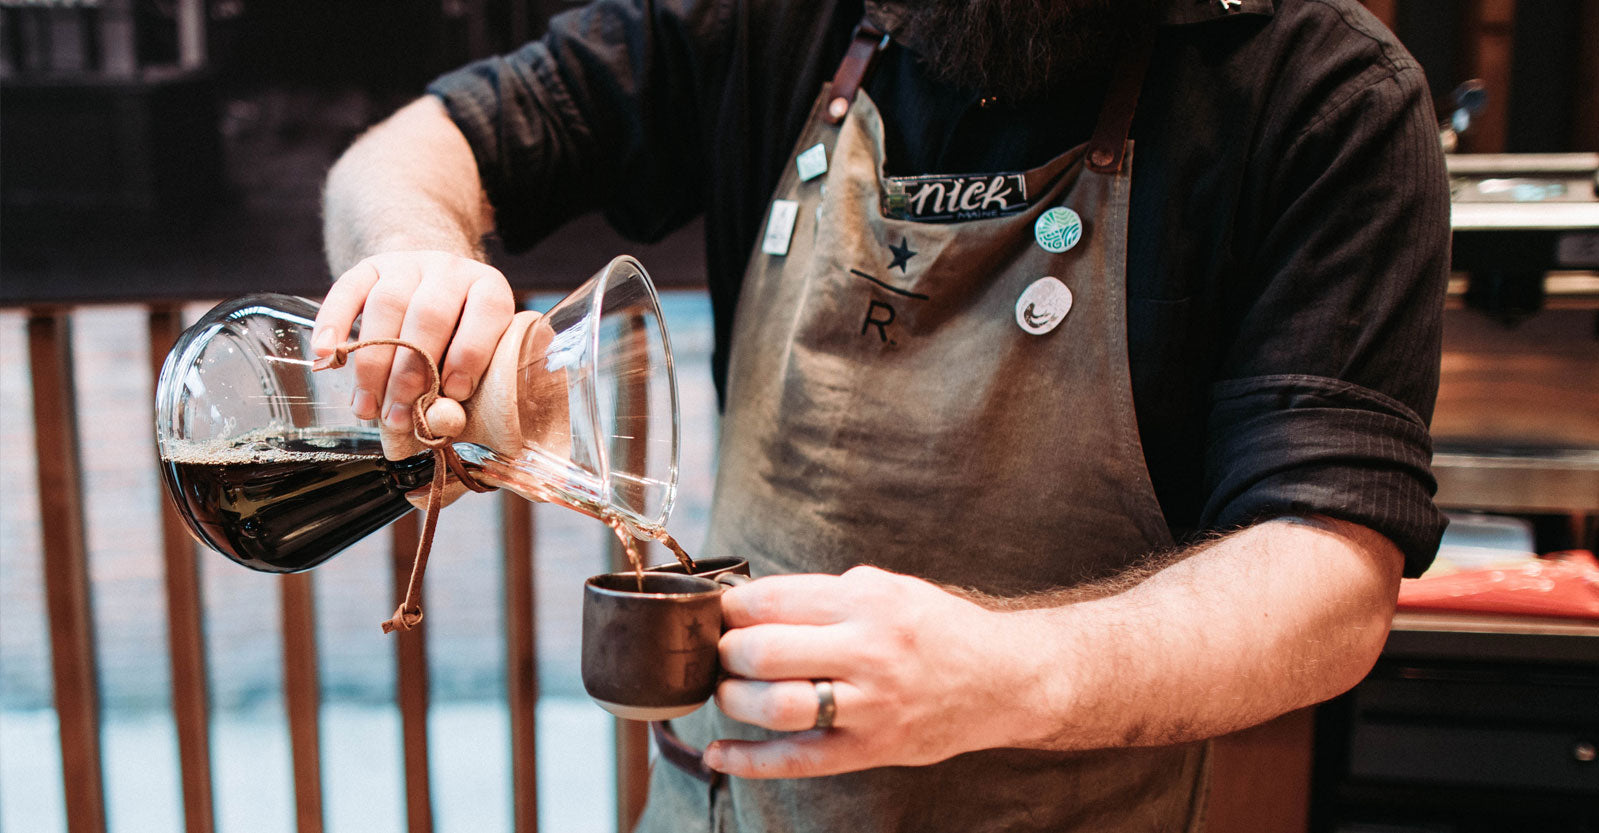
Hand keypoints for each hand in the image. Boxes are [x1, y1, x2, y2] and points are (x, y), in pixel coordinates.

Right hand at [311, 250, 514, 426]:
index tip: (454, 393)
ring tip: (367, 407)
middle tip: (397, 416)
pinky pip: (347, 289)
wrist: (432, 288)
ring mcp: (408, 264)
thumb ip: (465, 389)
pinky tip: (327, 356)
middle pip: (429, 314)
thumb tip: (440, 421)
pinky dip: (333, 323)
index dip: (470, 354)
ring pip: (387, 305)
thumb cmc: (458, 340)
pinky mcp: (370, 267)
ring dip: (372, 364)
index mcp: (489, 289)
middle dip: (410, 373)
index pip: (486, 312)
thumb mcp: (475, 358)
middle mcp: (451, 269)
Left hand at [706, 565, 1050, 778]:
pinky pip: (798, 760)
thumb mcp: (887, 588)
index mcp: (868, 602)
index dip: (730, 608)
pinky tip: (719, 754)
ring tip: (728, 689)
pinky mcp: (871, 749)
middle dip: (726, 652)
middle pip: (764, 653)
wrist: (1003, 680)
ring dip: (733, 698)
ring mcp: (870, 706)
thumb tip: (751, 603)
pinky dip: (749, 762)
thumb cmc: (937, 629)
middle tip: (720, 651)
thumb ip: (824, 595)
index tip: (716, 612)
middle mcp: (868, 652)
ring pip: (775, 707)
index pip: (773, 601)